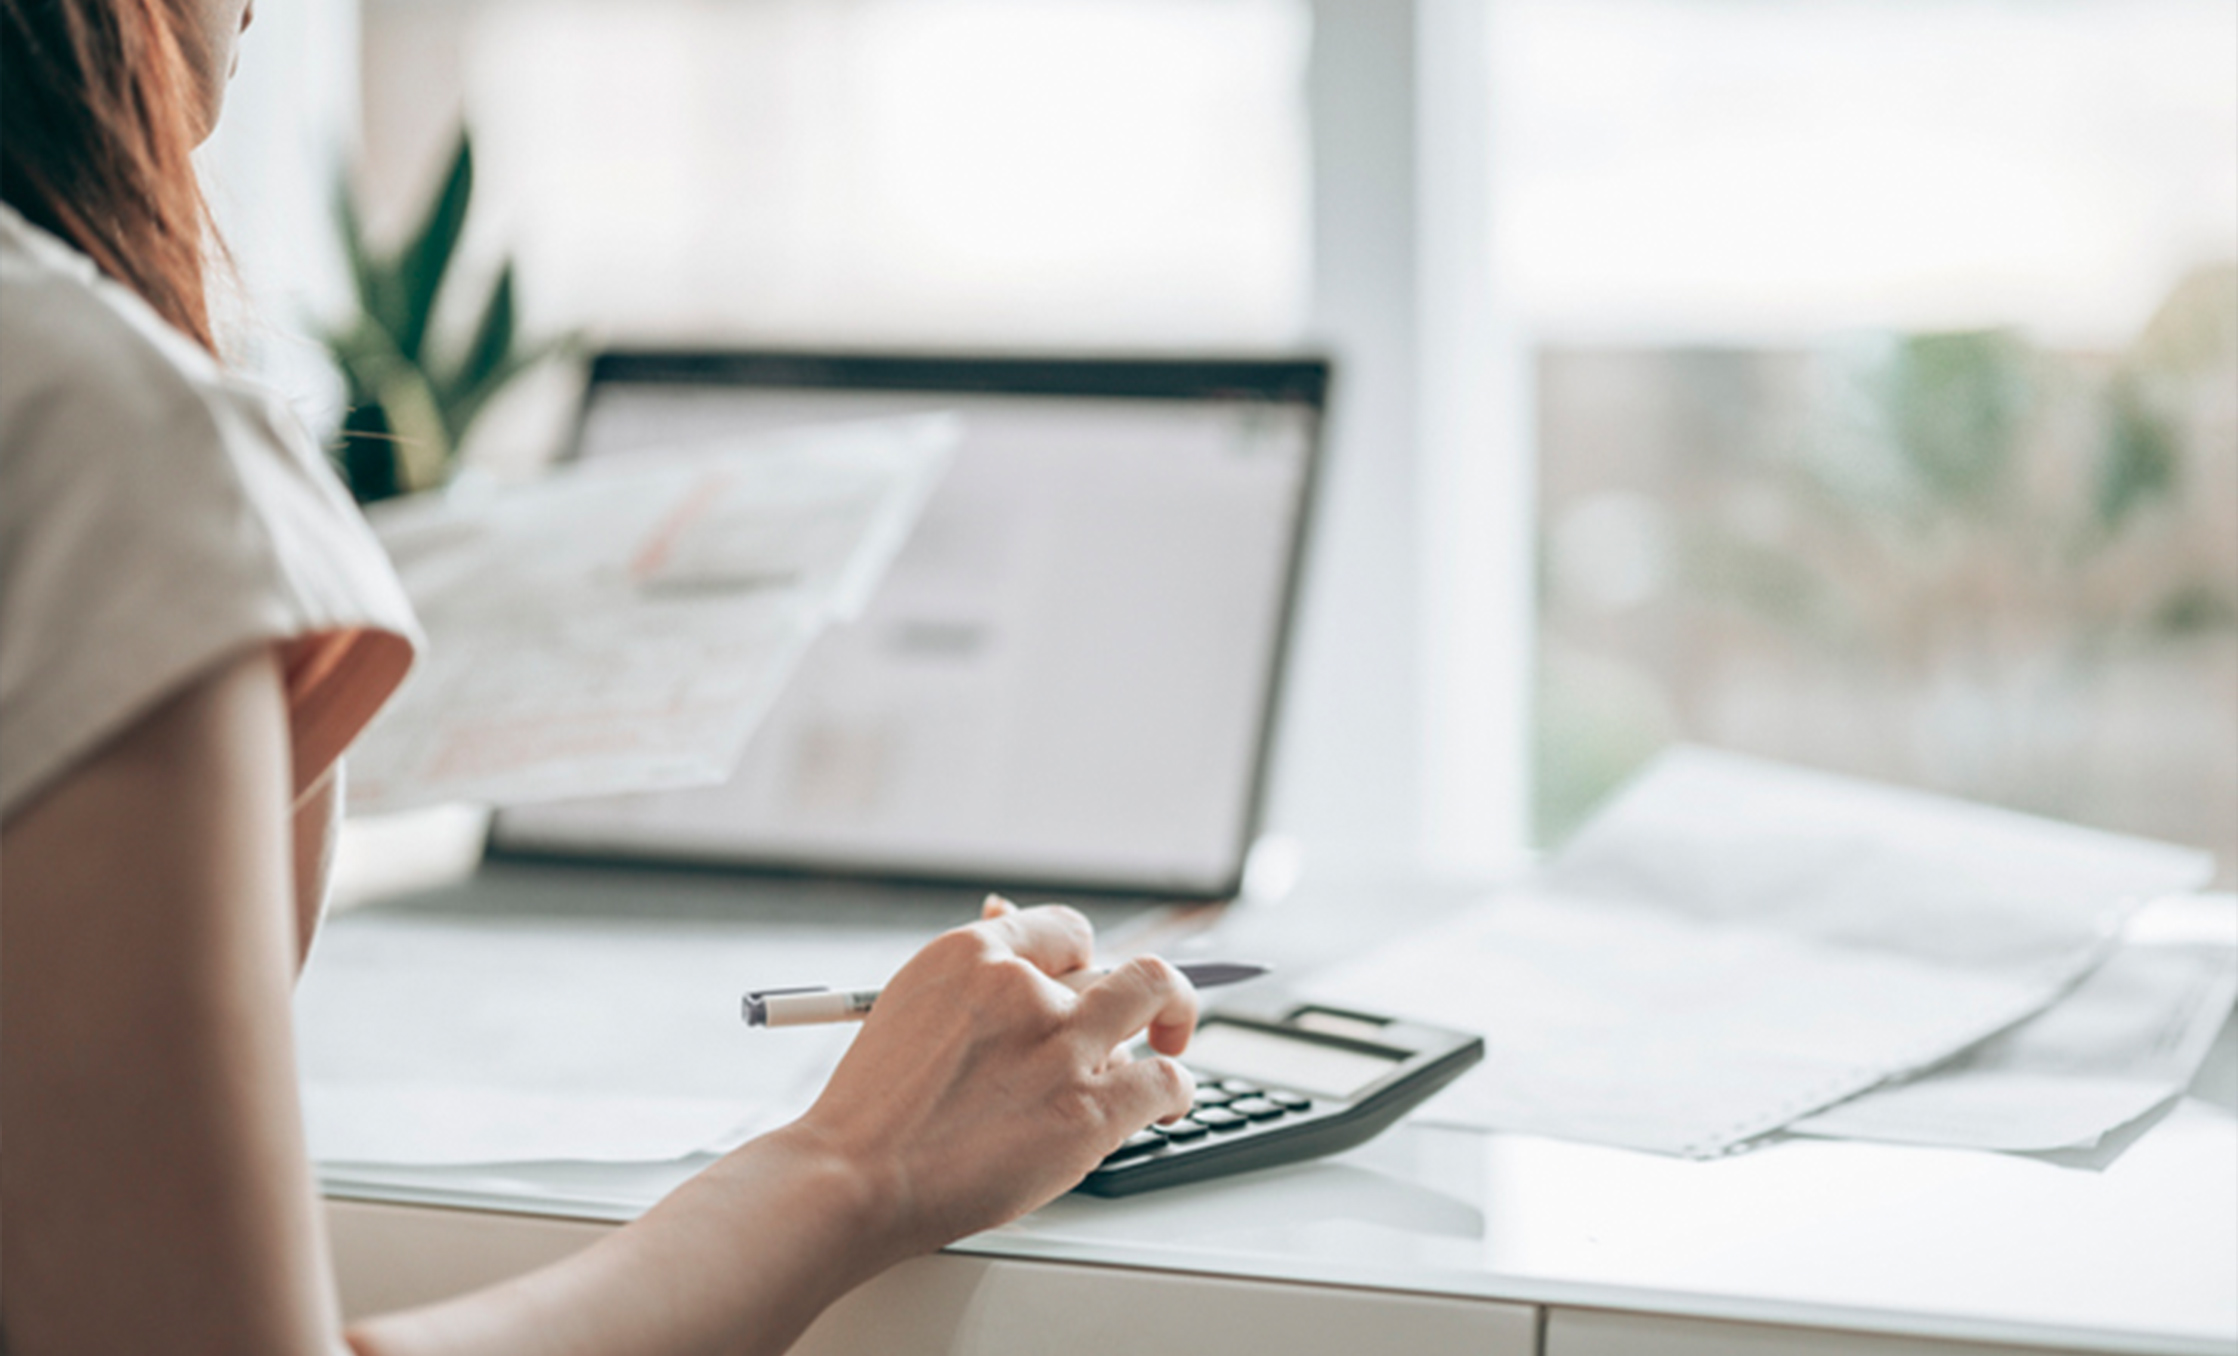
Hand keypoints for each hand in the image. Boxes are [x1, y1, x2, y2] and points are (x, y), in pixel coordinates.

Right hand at [785, 897, 1197, 1254]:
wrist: (853, 1178)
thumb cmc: (874, 1107)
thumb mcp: (910, 1005)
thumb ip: (972, 971)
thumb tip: (1005, 913)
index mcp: (972, 954)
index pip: (1066, 932)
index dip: (1087, 961)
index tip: (1093, 983)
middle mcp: (1023, 989)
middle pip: (1118, 962)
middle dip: (1140, 990)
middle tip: (1150, 1016)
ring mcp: (1061, 1047)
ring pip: (1155, 999)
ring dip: (1165, 1027)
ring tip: (1157, 1056)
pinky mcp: (1088, 1111)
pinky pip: (1167, 1078)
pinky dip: (1176, 1090)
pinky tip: (1166, 1105)